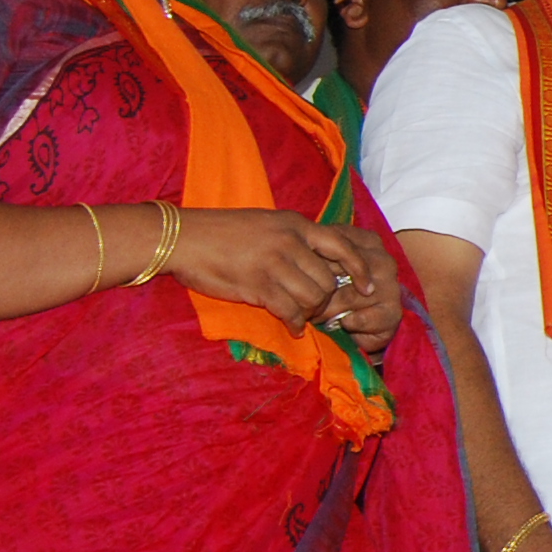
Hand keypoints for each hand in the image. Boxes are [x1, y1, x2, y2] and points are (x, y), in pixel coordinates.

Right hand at [168, 206, 397, 354]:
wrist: (185, 238)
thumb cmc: (224, 233)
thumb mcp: (267, 224)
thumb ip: (294, 238)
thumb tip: (319, 262)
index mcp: (295, 224)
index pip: (342, 245)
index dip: (358, 270)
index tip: (366, 288)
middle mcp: (289, 241)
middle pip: (328, 280)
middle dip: (325, 300)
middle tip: (315, 310)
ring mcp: (273, 262)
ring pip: (312, 297)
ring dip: (310, 313)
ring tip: (301, 316)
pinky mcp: (256, 283)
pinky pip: (289, 310)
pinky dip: (294, 323)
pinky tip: (290, 327)